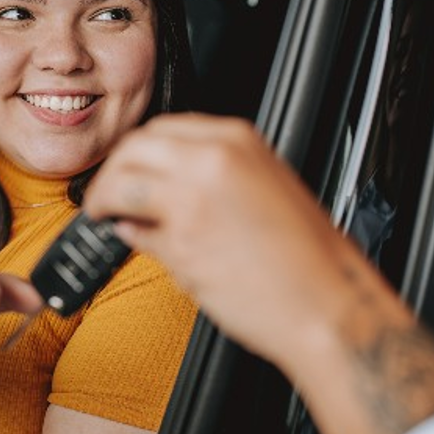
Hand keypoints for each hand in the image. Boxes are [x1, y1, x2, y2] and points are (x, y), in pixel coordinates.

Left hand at [82, 114, 356, 366]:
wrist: (328, 304)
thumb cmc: (303, 259)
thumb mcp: (260, 190)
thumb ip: (204, 179)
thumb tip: (157, 185)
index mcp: (236, 140)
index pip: (160, 130)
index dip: (134, 153)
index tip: (126, 170)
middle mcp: (212, 158)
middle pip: (132, 149)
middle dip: (111, 173)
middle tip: (105, 196)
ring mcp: (193, 195)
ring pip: (120, 184)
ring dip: (104, 201)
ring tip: (108, 217)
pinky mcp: (182, 238)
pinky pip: (134, 231)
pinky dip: (128, 236)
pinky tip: (140, 243)